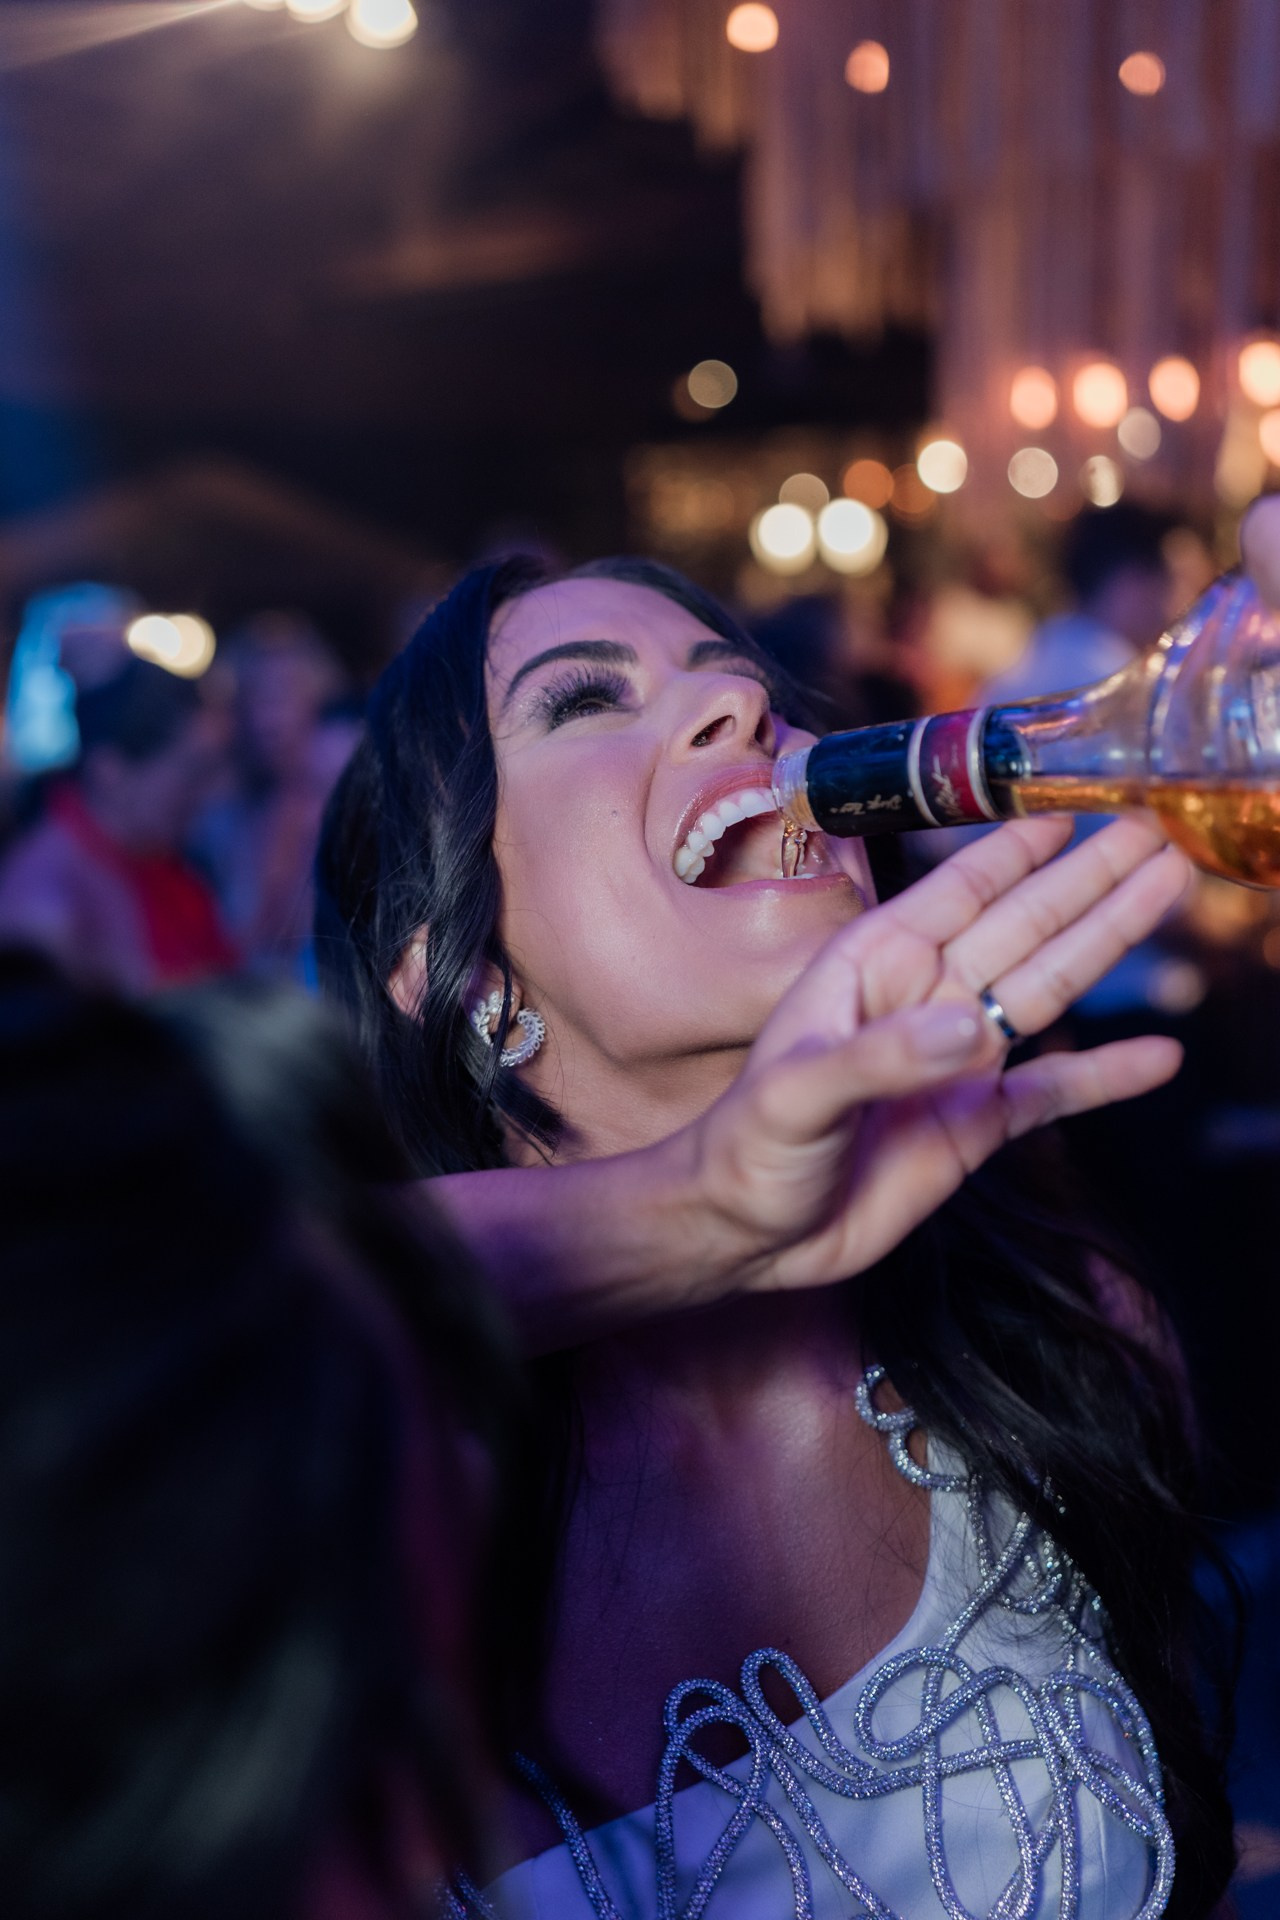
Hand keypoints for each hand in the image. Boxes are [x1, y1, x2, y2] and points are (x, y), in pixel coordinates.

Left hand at [688, 814, 1188, 1294]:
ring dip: (1107, 941)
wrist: (748, 1235)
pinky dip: (1107, 1075)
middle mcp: (924, 999)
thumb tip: (969, 1030)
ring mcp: (957, 1059)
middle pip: (1023, 925)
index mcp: (873, 968)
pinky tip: (1160, 1057)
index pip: (955, 892)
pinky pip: (1054, 1089)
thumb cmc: (747, 1147)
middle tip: (1154, 835)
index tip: (1070, 808)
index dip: (1013, 851)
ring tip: (1169, 892)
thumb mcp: (795, 1093)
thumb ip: (878, 1059)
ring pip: (1049, 987)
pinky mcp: (978, 1123)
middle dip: (1087, 881)